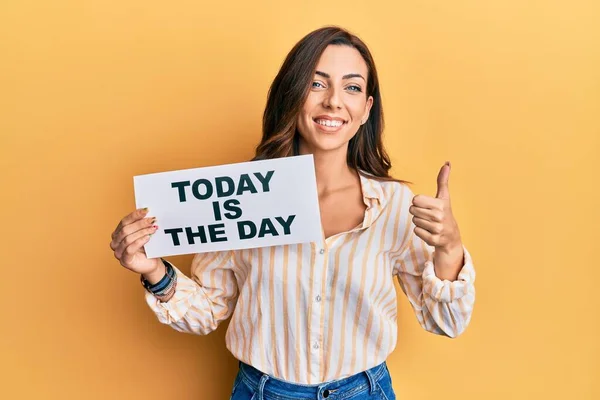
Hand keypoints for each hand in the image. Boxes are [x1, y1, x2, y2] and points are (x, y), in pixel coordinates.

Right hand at [110, 208, 162, 275]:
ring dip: (142, 232)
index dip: (135, 215)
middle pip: (125, 229)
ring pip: (128, 238)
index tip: (146, 210)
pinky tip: (148, 238)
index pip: (124, 221)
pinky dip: (139, 242)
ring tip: (153, 229)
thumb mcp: (144, 233)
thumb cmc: (147, 247)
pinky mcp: (124, 261)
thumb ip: (142, 224)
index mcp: (118, 233)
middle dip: (140, 223)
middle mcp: (115, 242)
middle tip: (152, 220)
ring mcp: (118, 252)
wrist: (152, 263)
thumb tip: (147, 212)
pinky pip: (129, 249)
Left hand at [409, 162, 462, 277]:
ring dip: (419, 222)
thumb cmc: (444, 213)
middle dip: (418, 212)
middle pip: (412, 210)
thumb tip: (447, 163)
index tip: (427, 205)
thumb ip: (443, 180)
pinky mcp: (433, 240)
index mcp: (441, 204)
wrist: (451, 237)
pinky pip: (416, 232)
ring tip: (429, 223)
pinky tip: (429, 231)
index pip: (415, 200)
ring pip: (414, 221)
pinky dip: (420, 232)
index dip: (418, 202)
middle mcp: (439, 217)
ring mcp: (436, 229)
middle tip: (428, 215)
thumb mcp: (444, 196)